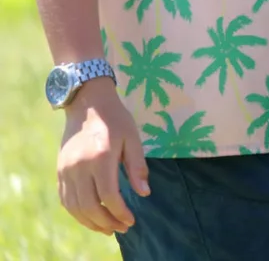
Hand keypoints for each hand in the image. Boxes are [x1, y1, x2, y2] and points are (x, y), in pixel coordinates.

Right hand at [57, 80, 148, 234]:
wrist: (87, 104)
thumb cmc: (116, 119)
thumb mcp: (133, 139)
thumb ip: (137, 167)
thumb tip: (144, 194)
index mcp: (100, 158)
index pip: (109, 196)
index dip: (120, 212)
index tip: (131, 220)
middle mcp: (79, 167)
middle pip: (90, 206)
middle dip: (107, 222)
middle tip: (122, 228)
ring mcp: (66, 170)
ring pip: (75, 207)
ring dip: (91, 222)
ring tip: (108, 228)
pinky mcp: (59, 171)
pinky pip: (65, 200)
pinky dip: (77, 213)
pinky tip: (91, 217)